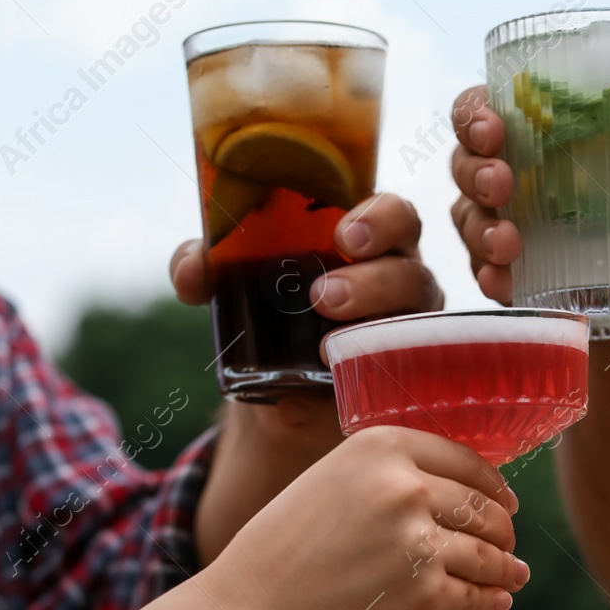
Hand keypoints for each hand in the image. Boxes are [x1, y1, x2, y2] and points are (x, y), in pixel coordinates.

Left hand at [173, 192, 445, 564]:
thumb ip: (209, 267)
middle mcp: (402, 287)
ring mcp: (410, 338)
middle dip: (374, 281)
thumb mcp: (236, 285)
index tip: (343, 234)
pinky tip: (353, 387)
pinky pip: (417, 381)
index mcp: (371, 246)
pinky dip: (390, 380)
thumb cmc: (273, 314)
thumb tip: (191, 273)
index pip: (395, 217)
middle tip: (324, 296)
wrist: (280, 391)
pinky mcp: (406, 384)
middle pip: (414, 273)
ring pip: (418, 328)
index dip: (381, 219)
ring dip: (375, 334)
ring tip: (326, 346)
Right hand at [208, 426, 527, 609]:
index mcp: (381, 447)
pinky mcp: (424, 595)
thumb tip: (454, 496)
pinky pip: (476, 596)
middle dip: (501, 529)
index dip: (492, 484)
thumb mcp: (330, 482)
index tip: (503, 500)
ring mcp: (419, 542)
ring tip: (512, 575)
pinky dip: (490, 602)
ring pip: (487, 554)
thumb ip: (387, 478)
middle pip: (482, 507)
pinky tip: (496, 602)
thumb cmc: (284, 549)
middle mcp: (406, 487)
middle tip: (506, 543)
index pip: (464, 460)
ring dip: (505, 568)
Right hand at [448, 85, 609, 302]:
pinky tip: (503, 284)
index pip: (478, 109)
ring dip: (481, 229)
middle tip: (503, 185)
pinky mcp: (503, 273)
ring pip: (465, 220)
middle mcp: (503, 175)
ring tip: (510, 244)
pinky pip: (481, 273)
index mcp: (530, 134)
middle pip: (462, 162)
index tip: (494, 129)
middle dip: (475, 171)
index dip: (472, 114)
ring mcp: (495, 226)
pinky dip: (489, 277)